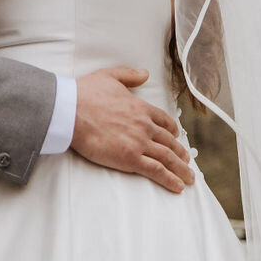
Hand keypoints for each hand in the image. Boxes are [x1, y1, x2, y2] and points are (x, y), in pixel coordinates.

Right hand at [71, 66, 193, 192]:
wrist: (72, 111)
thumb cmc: (86, 93)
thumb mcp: (109, 76)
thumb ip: (129, 75)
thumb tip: (144, 73)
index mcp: (140, 107)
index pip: (163, 121)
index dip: (172, 130)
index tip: (176, 137)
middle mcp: (144, 125)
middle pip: (169, 141)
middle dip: (180, 152)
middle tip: (186, 161)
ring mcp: (139, 143)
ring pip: (167, 157)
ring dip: (180, 168)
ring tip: (188, 177)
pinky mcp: (130, 159)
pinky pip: (156, 170)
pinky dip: (170, 179)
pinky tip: (178, 186)